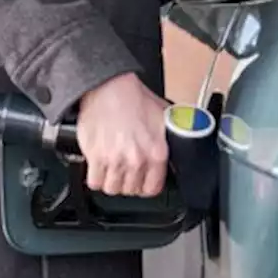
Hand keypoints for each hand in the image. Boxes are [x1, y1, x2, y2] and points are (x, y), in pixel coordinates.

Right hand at [75, 72, 169, 196]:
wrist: (108, 87)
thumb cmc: (134, 97)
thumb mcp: (165, 117)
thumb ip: (173, 137)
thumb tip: (182, 144)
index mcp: (157, 153)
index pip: (152, 188)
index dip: (145, 186)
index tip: (140, 182)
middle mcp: (137, 159)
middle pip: (131, 190)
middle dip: (127, 183)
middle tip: (123, 171)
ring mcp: (115, 160)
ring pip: (112, 189)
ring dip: (111, 181)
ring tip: (110, 170)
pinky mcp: (95, 156)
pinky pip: (94, 181)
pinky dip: (95, 177)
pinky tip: (98, 168)